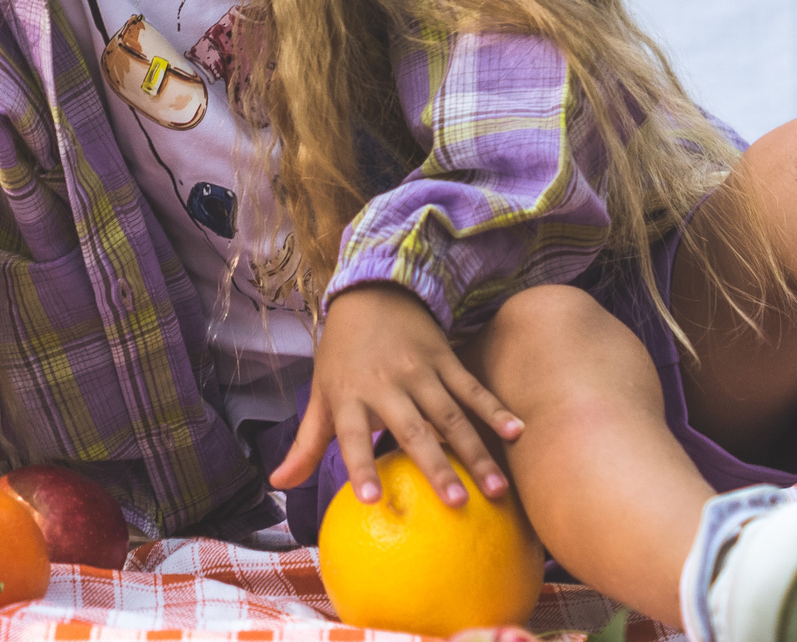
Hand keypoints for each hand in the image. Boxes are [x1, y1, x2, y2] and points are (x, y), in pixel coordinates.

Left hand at [272, 282, 522, 505]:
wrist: (370, 292)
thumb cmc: (341, 355)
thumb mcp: (319, 394)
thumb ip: (305, 444)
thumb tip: (278, 485)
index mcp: (349, 396)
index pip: (352, 437)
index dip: (360, 467)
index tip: (371, 501)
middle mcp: (385, 384)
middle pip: (413, 430)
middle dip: (436, 467)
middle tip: (457, 504)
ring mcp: (419, 371)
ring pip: (451, 415)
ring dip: (475, 451)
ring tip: (497, 489)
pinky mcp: (445, 359)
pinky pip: (472, 388)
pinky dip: (495, 410)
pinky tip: (517, 433)